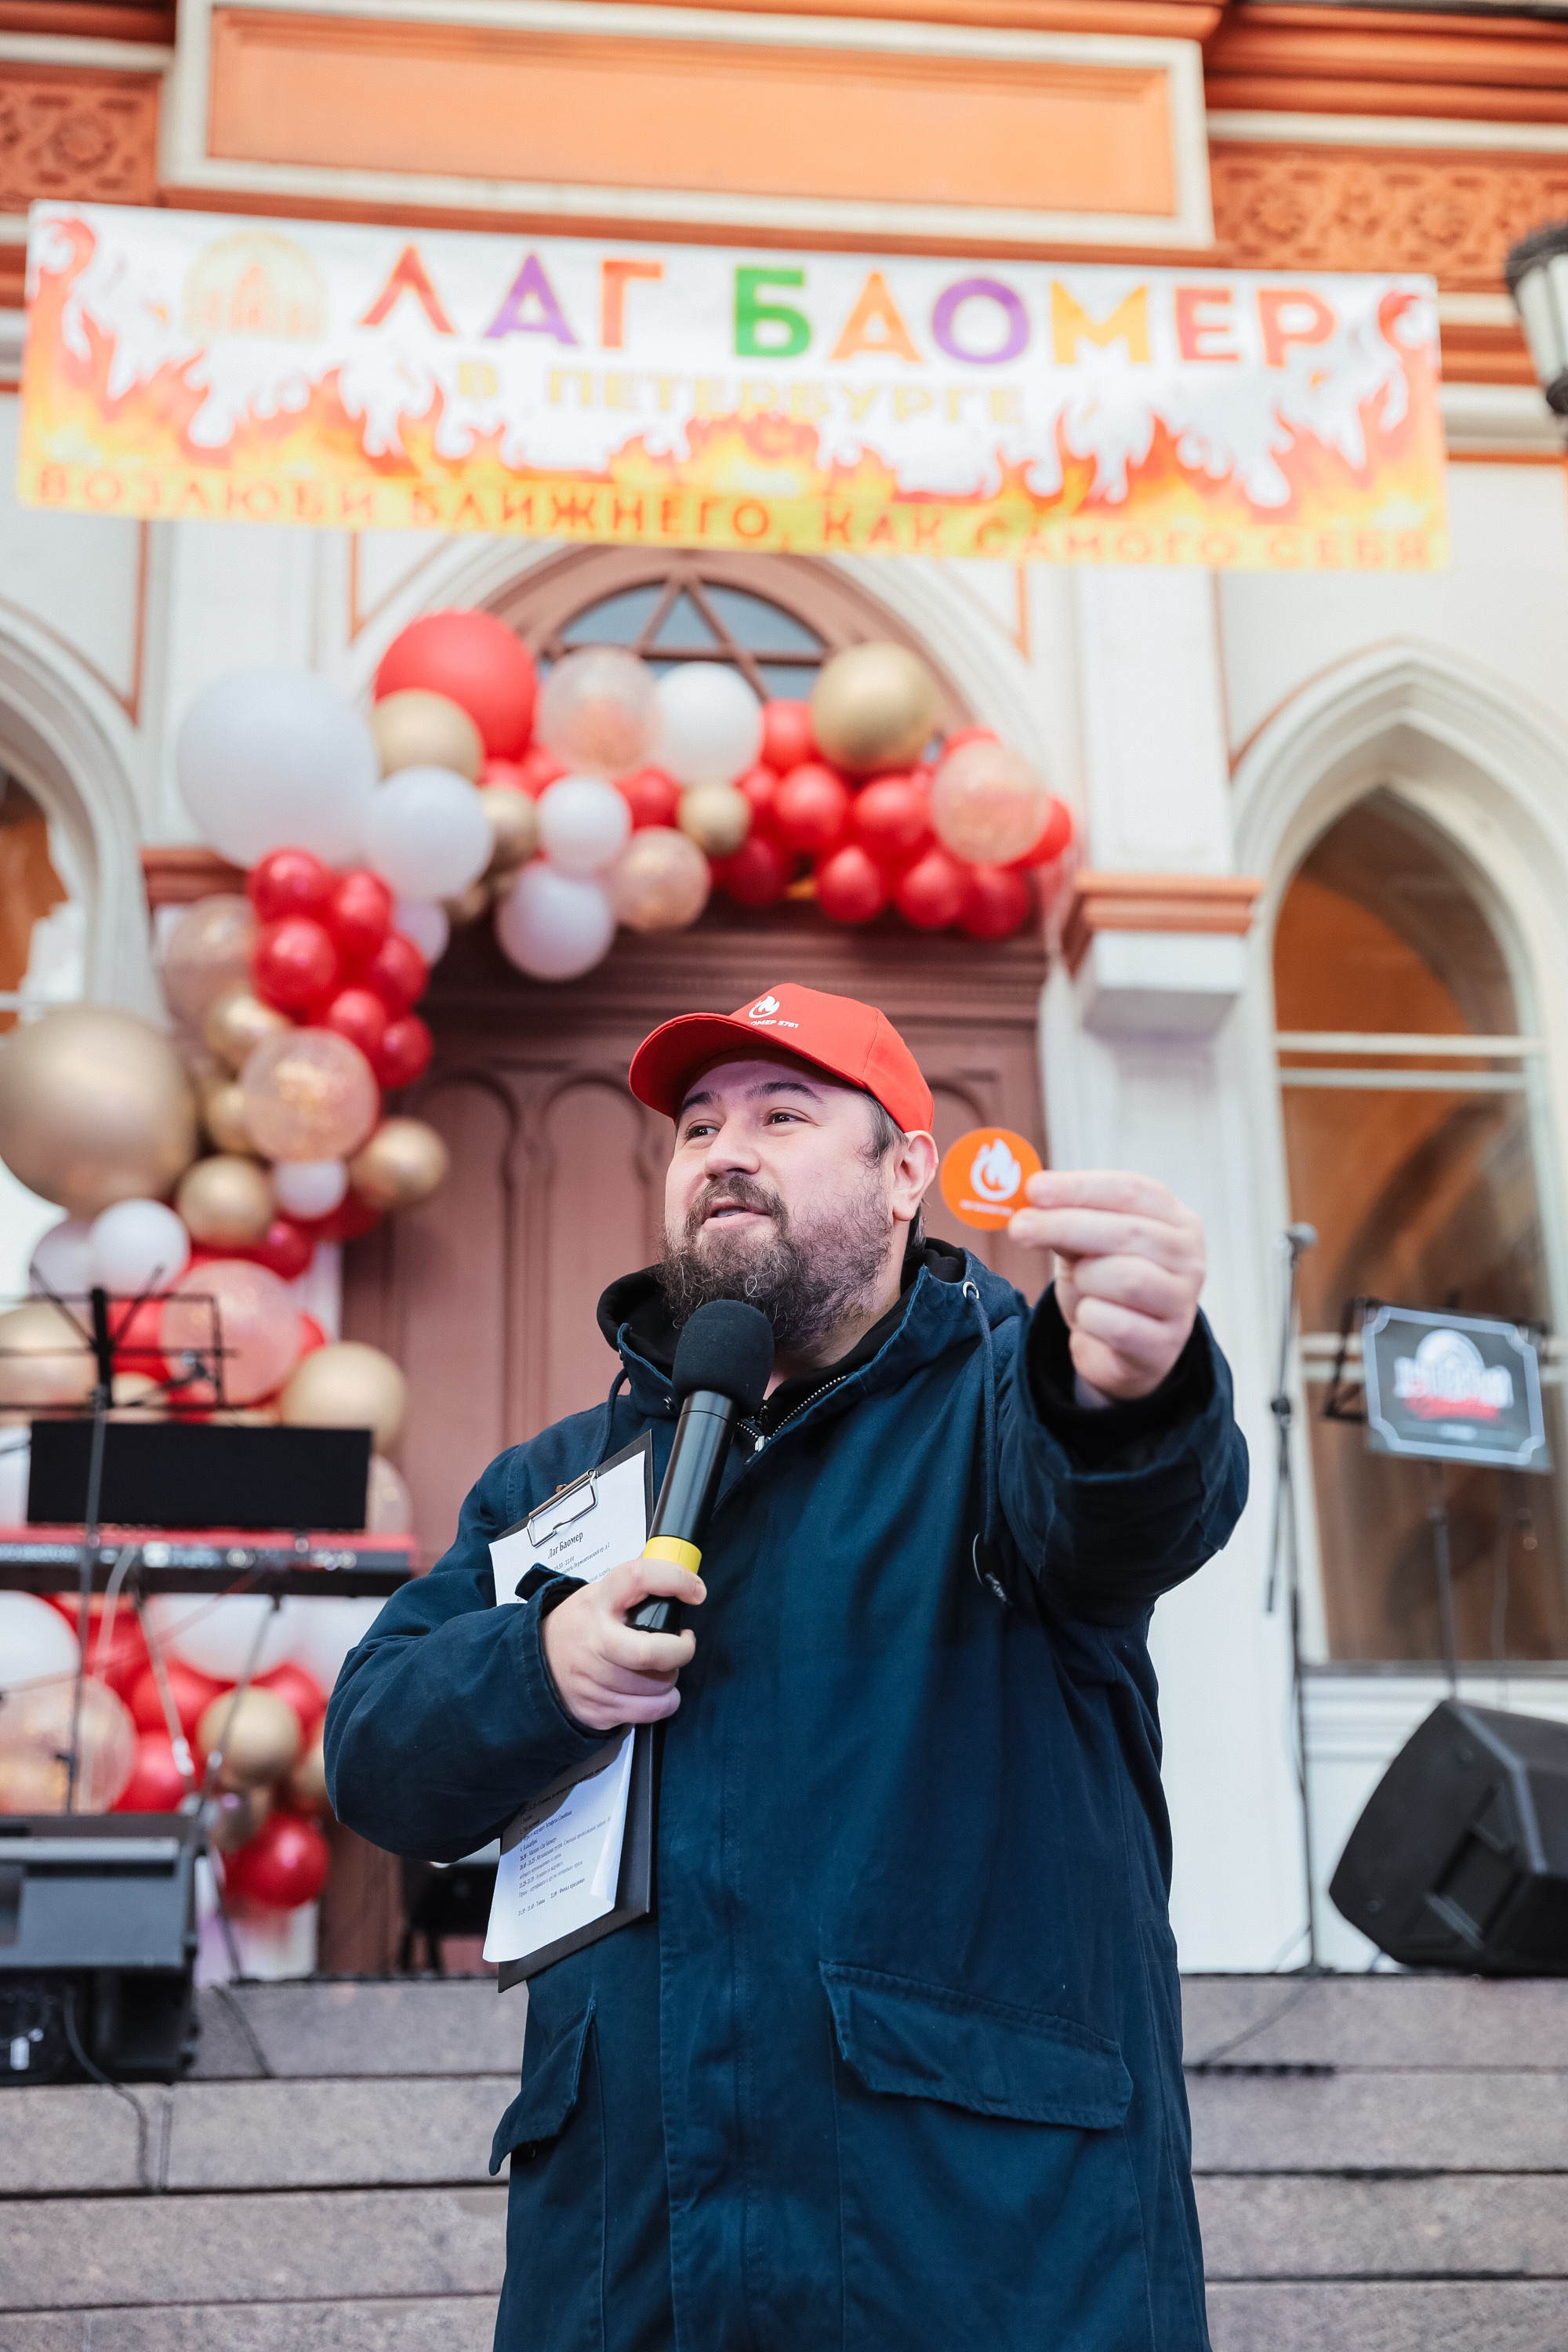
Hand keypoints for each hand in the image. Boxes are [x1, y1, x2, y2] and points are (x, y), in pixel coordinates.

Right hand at [540, 1554, 704, 1732]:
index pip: (638, 1578)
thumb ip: (634, 1585)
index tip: (696, 1591)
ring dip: (671, 1677)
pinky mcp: (599, 1710)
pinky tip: (656, 1690)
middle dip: (681, 1650)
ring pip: (657, 1685)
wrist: (536, 1667)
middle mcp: (595, 1641)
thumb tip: (676, 1565)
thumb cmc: (577, 1628)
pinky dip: (665, 1702)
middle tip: (684, 1643)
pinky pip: (650, 1711)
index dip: (675, 1580)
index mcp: (598, 1603)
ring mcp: (595, 1679)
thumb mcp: (597, 1595)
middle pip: (650, 1652)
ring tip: (660, 1667)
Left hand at [1007, 1170, 1204, 1402]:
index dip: (1080, 1188)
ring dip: (1085, 1279)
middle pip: (1126, 1232)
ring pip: (1126, 1278)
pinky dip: (1089, 1319)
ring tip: (1080, 1285)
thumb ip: (1065, 1222)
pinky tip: (1089, 1319)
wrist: (1119, 1348)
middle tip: (1019, 1227)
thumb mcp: (1085, 1245)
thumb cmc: (1104, 1283)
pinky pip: (1117, 1325)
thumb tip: (1029, 1206)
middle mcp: (1189, 1257)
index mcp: (1175, 1220)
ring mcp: (1182, 1303)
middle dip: (1065, 1226)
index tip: (1034, 1189)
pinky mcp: (1165, 1345)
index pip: (1130, 1191)